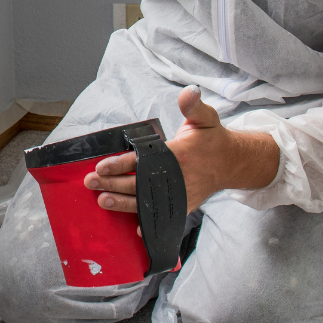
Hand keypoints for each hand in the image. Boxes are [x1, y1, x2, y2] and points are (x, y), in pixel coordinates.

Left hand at [85, 87, 280, 214]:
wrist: (232, 162)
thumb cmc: (212, 139)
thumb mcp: (205, 117)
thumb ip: (193, 105)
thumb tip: (189, 91)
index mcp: (178, 155)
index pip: (144, 160)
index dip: (121, 164)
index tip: (101, 165)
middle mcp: (177, 178)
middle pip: (139, 183)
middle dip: (112, 183)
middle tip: (91, 182)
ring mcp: (180, 194)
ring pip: (147, 202)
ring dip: (123, 203)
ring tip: (102, 201)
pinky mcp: (184, 206)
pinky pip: (164, 216)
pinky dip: (151, 224)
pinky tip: (137, 230)